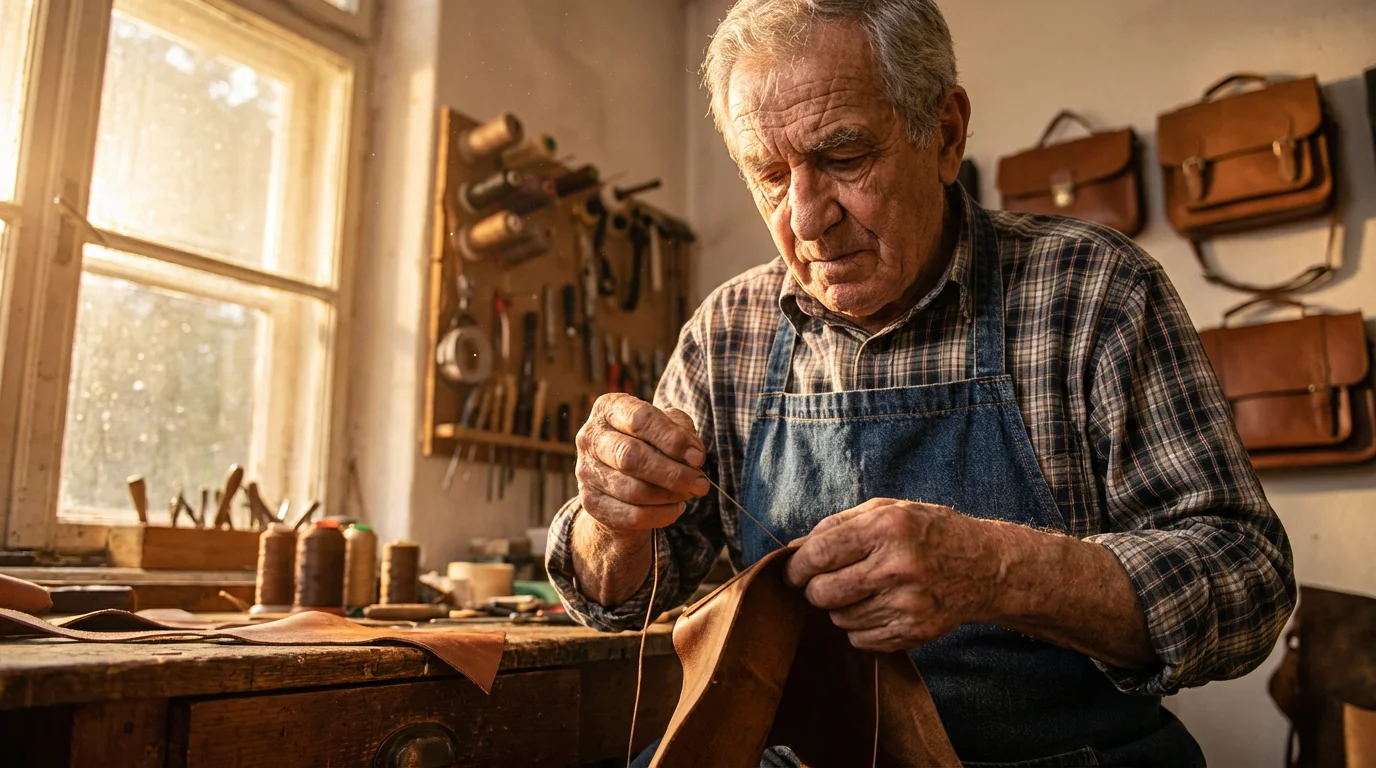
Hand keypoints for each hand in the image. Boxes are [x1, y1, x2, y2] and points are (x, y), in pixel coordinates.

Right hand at [575, 393, 708, 539]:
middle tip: (701, 484)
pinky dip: (661, 515)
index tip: (698, 458)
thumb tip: (693, 456)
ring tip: (688, 493)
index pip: (640, 420)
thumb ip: (683, 433)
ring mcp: (586, 471)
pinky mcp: (591, 502)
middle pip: (631, 457)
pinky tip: (675, 508)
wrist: (624, 478)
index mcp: (609, 408)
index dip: (673, 440)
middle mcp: (590, 437)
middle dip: (673, 473)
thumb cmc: (651, 443)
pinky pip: (631, 515)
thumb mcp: (669, 428)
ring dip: (669, 495)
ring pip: (633, 490)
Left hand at [784, 498, 1008, 652]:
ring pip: (839, 619)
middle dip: (815, 589)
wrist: (985, 566)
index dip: (796, 567)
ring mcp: (908, 604)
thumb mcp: (887, 510)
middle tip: (827, 581)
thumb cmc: (929, 531)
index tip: (793, 571)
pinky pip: (860, 639)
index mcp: (887, 528)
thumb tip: (793, 549)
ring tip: (864, 589)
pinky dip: (860, 626)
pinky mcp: (914, 632)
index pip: (819, 554)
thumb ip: (837, 525)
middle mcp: (897, 567)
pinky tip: (879, 606)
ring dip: (841, 607)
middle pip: (822, 593)